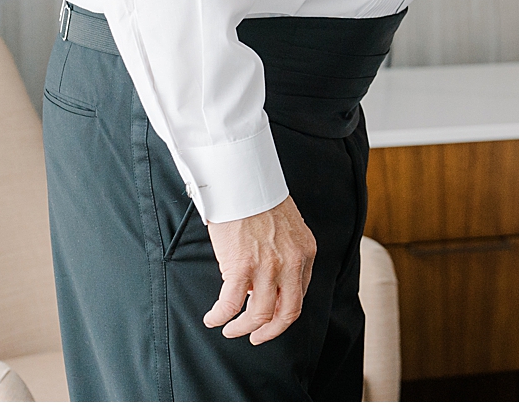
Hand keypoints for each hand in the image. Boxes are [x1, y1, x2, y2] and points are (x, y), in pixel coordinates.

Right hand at [203, 195, 317, 343]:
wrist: (244, 181)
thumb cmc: (260, 200)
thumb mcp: (288, 228)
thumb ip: (286, 253)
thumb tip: (269, 279)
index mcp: (306, 252)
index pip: (300, 294)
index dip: (284, 311)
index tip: (270, 316)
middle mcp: (292, 263)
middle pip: (287, 313)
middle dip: (270, 331)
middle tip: (256, 337)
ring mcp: (268, 267)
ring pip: (259, 314)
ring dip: (243, 328)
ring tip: (230, 329)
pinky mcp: (242, 267)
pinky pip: (231, 304)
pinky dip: (220, 317)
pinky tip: (212, 318)